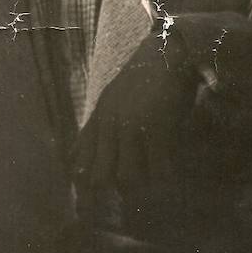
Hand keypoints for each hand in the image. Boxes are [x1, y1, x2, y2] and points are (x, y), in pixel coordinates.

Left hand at [75, 32, 200, 189]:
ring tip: (155, 181)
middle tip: (132, 194)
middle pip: (100, 177)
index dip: (84, 186)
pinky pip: (159, 169)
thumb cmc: (145, 78)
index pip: (80, 162)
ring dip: (143, 186)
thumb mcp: (112, 100)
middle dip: (114, 191)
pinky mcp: (156, 127)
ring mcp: (131, 126)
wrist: (168, 50)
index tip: (92, 202)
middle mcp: (109, 124)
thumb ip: (97, 128)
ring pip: (127, 178)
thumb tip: (78, 161)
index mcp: (98, 119)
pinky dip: (166, 177)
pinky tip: (172, 172)